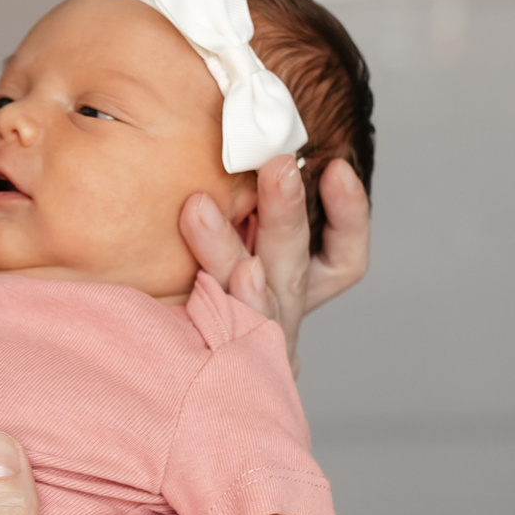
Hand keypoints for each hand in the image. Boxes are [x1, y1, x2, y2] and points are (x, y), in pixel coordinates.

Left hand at [182, 156, 368, 367]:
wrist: (166, 388)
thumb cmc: (184, 291)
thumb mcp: (230, 241)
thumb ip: (240, 199)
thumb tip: (236, 126)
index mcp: (292, 290)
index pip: (341, 258)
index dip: (348, 215)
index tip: (336, 168)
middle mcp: (279, 321)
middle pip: (292, 271)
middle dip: (286, 216)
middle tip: (278, 168)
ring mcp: (250, 349)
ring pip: (250, 304)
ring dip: (225, 251)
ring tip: (198, 209)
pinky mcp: (214, 370)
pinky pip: (214, 344)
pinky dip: (208, 314)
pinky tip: (189, 287)